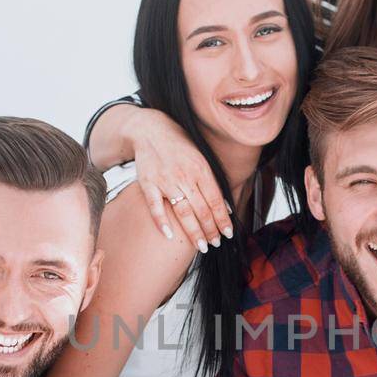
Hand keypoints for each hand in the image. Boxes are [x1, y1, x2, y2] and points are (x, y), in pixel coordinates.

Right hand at [128, 109, 232, 249]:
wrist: (150, 129)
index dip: (223, 219)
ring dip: (194, 232)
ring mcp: (165, 180)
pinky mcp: (147, 183)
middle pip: (201, 210)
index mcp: (200, 169)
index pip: (216, 200)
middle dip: (211, 230)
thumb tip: (226, 206)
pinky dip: (162, 222)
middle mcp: (184, 175)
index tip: (228, 233)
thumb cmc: (179, 145)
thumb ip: (212, 181)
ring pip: (183, 212)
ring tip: (202, 246)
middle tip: (215, 244)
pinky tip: (170, 236)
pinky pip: (155, 206)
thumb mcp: (201, 157)